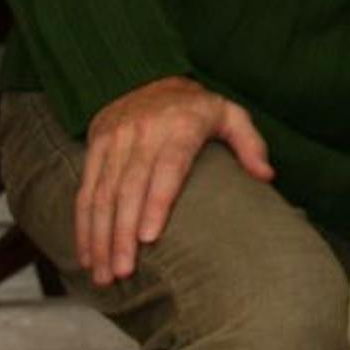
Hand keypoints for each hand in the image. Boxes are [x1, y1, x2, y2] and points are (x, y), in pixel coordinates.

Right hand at [76, 76, 272, 285]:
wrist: (147, 75)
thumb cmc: (197, 107)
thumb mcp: (230, 115)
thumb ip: (250, 144)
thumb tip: (266, 176)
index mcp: (182, 127)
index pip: (166, 169)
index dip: (155, 204)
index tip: (149, 239)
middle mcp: (144, 133)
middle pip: (129, 189)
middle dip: (122, 235)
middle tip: (121, 272)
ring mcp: (116, 139)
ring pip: (102, 194)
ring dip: (99, 237)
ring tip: (101, 273)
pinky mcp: (96, 145)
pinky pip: (85, 189)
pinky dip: (82, 224)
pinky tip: (85, 253)